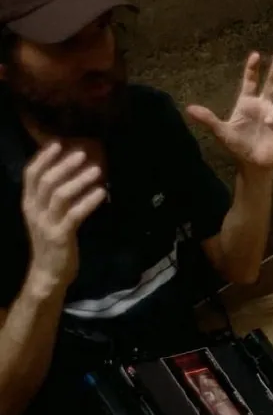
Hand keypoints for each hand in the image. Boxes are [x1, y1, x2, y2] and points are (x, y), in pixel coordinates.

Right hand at [22, 143, 105, 288]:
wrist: (49, 272)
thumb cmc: (53, 238)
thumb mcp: (48, 214)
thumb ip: (54, 195)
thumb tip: (72, 169)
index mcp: (29, 203)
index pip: (30, 175)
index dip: (43, 157)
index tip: (58, 143)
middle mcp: (34, 211)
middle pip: (46, 181)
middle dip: (64, 165)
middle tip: (82, 153)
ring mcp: (46, 224)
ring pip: (59, 196)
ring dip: (79, 180)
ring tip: (97, 170)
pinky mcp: (60, 236)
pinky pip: (74, 215)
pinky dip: (89, 201)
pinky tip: (102, 193)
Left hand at [187, 52, 272, 171]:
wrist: (254, 164)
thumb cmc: (237, 147)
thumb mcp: (222, 133)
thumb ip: (208, 119)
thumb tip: (189, 109)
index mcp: (247, 103)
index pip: (250, 81)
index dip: (252, 68)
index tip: (255, 55)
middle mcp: (263, 105)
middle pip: (272, 82)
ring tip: (269, 123)